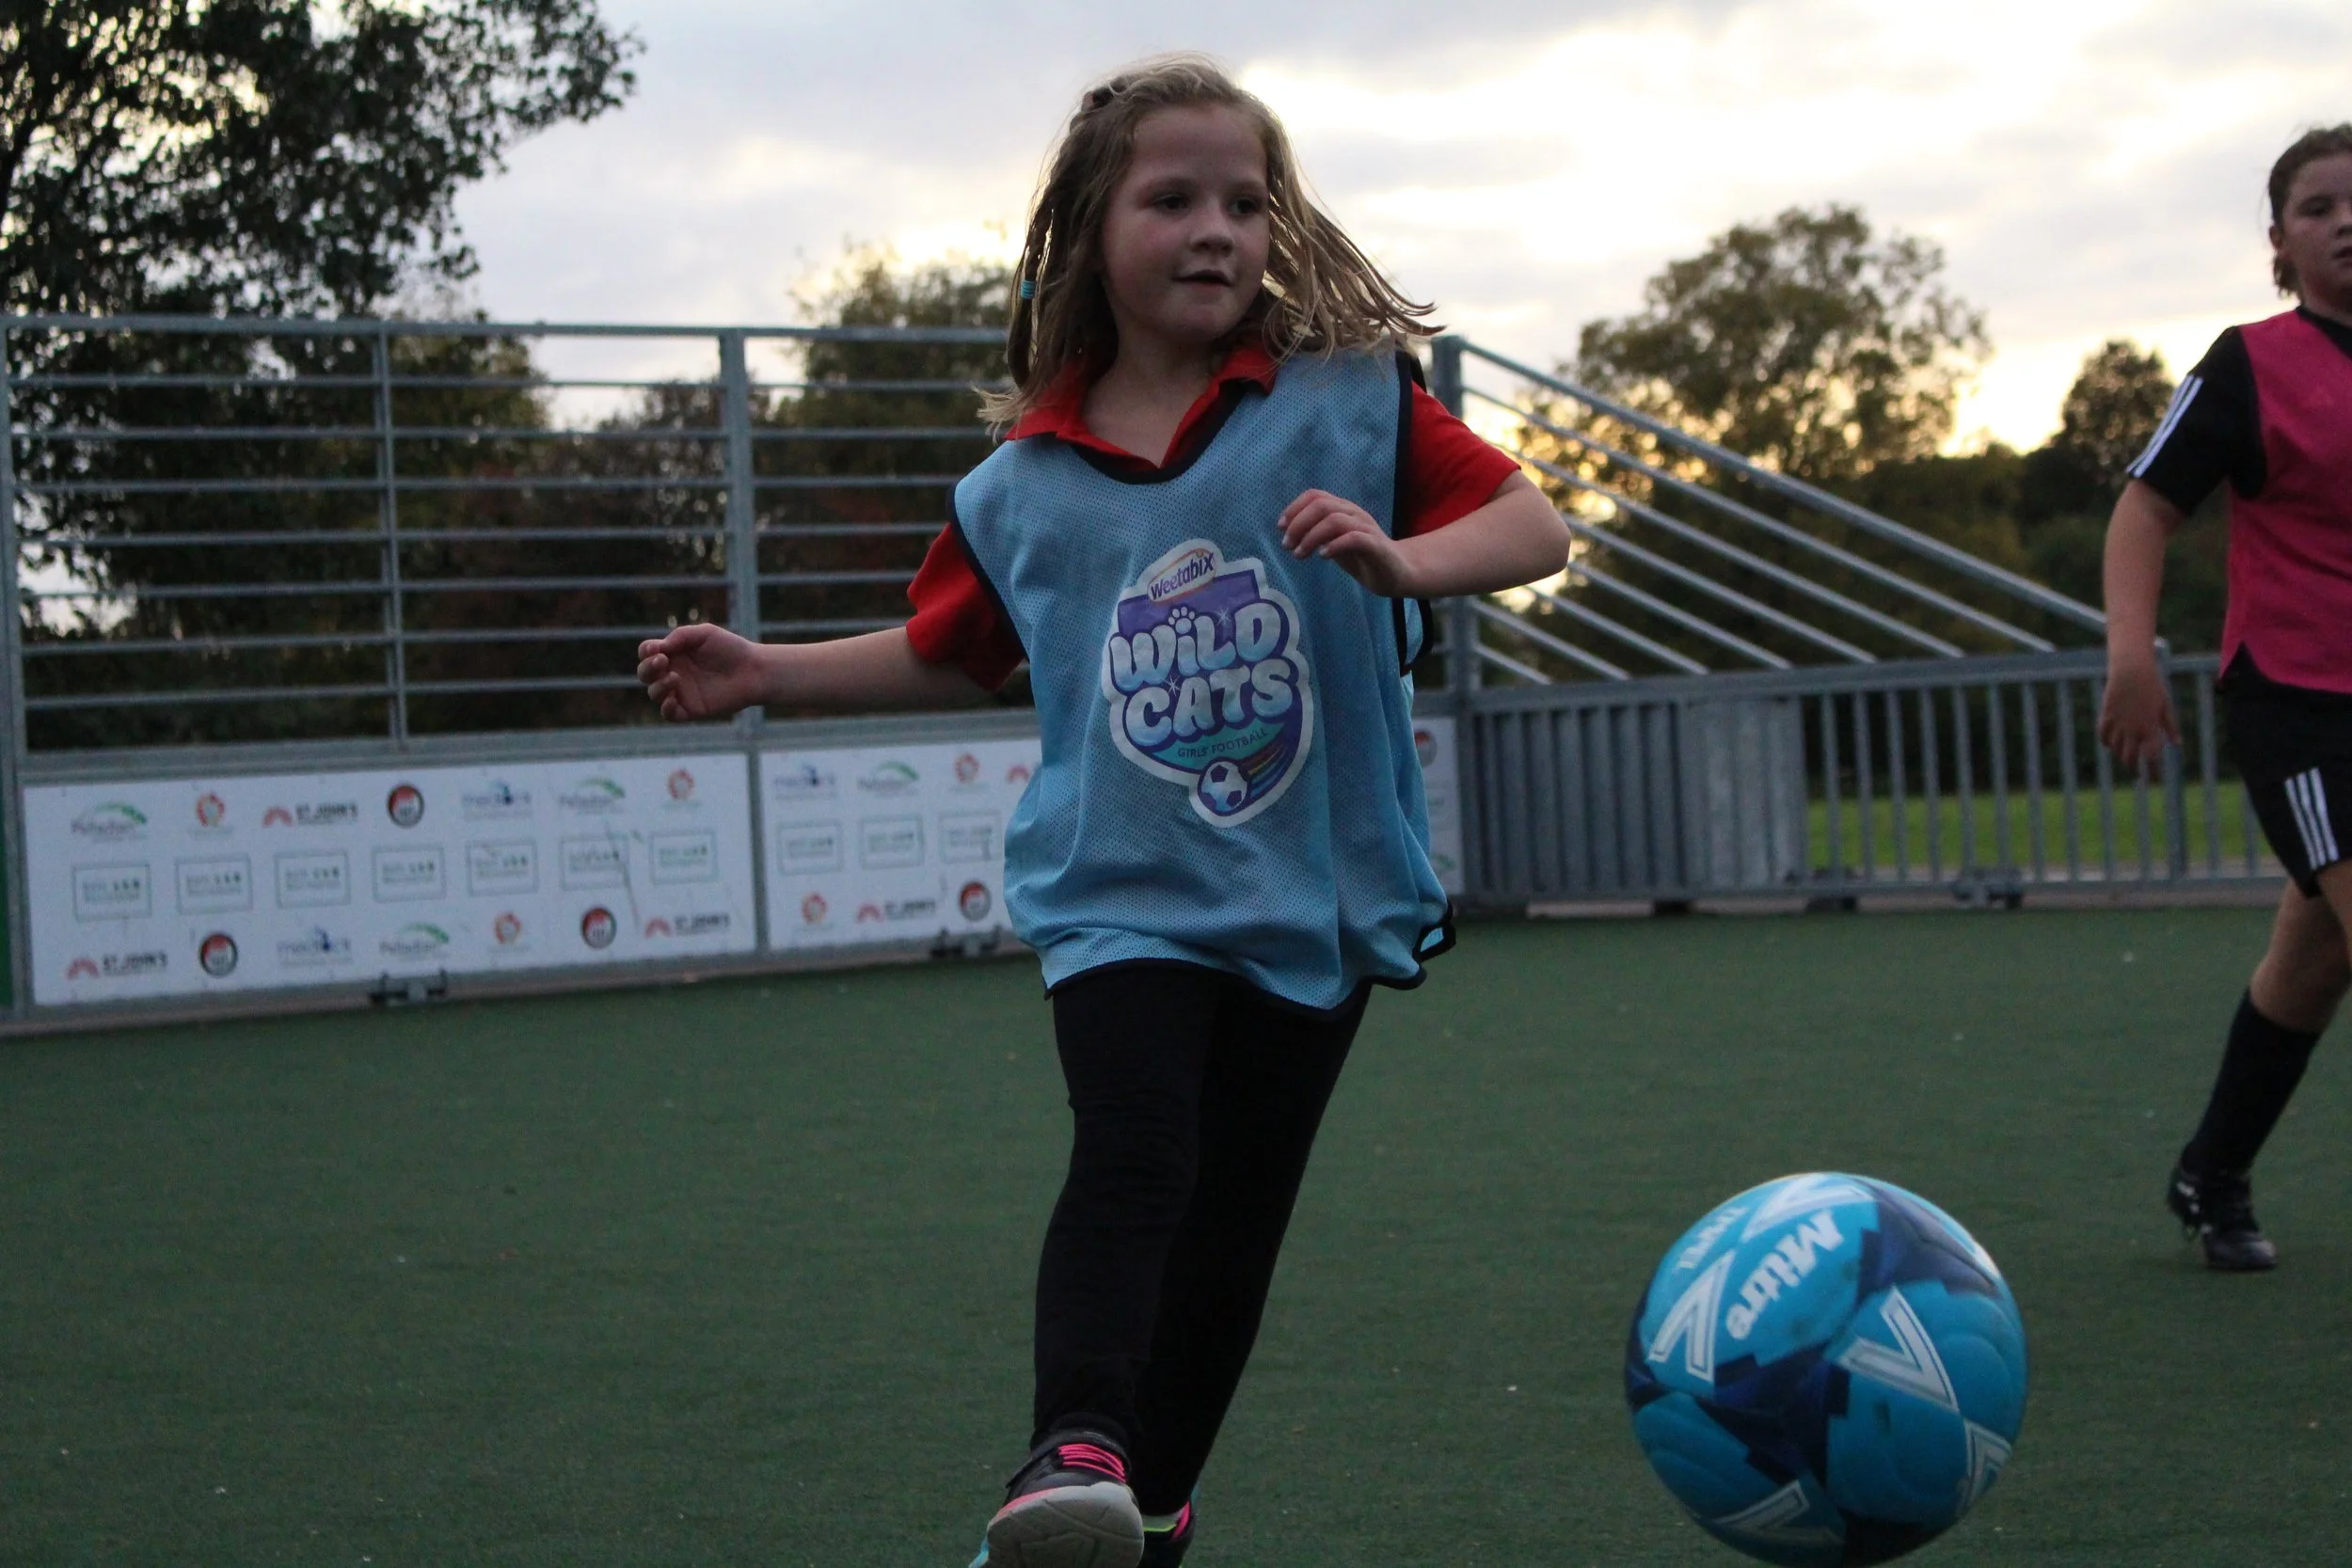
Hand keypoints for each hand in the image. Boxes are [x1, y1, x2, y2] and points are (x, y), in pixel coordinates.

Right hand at [635, 622, 766, 720]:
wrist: (753, 670)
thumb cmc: (731, 649)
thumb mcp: (705, 634)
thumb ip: (680, 636)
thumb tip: (659, 648)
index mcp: (674, 653)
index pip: (647, 653)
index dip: (646, 651)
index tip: (657, 649)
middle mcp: (673, 672)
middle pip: (645, 674)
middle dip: (647, 668)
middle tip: (662, 661)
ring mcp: (681, 692)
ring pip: (654, 693)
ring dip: (657, 686)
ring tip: (675, 677)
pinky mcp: (691, 709)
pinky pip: (669, 714)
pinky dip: (665, 708)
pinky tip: (673, 698)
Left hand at [1278, 489, 1418, 596]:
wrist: (1397, 572)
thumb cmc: (1362, 557)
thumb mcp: (1333, 542)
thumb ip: (1316, 535)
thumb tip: (1289, 533)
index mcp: (1343, 509)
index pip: (1315, 495)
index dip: (1294, 508)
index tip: (1281, 528)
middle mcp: (1354, 513)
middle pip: (1322, 505)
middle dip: (1298, 524)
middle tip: (1287, 545)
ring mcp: (1366, 527)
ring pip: (1335, 520)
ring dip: (1311, 537)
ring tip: (1300, 554)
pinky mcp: (1376, 545)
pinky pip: (1354, 538)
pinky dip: (1334, 545)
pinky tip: (1323, 556)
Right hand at [2097, 654, 2178, 770]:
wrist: (2132, 671)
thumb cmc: (2154, 687)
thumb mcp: (2167, 706)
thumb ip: (2171, 726)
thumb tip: (2177, 744)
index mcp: (2150, 728)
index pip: (2152, 758)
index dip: (2153, 772)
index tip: (2155, 781)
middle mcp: (2133, 730)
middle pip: (2130, 758)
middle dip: (2135, 768)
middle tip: (2138, 772)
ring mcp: (2118, 724)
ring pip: (2116, 750)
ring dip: (2121, 756)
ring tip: (2126, 758)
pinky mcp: (2106, 717)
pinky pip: (2103, 736)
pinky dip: (2107, 743)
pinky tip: (2111, 744)